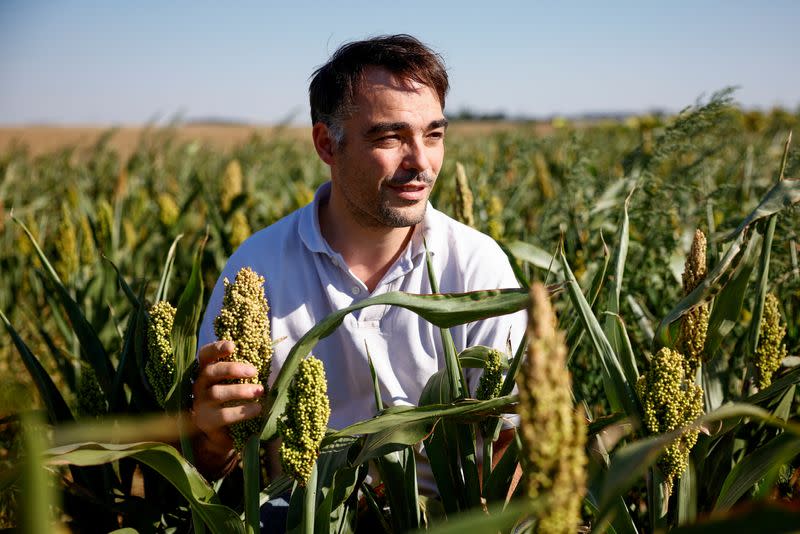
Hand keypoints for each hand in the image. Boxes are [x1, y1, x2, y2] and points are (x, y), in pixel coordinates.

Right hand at [191, 340, 264, 454]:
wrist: (222, 434)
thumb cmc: (232, 401)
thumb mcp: (235, 383)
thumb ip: (243, 371)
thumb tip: (264, 359)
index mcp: (206, 371)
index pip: (205, 355)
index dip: (216, 348)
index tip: (232, 346)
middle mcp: (199, 385)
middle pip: (210, 371)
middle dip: (232, 369)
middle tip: (254, 371)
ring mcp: (201, 404)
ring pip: (217, 393)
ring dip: (240, 390)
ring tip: (260, 390)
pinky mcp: (207, 422)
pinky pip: (224, 415)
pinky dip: (242, 410)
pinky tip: (257, 408)